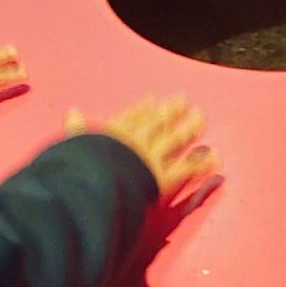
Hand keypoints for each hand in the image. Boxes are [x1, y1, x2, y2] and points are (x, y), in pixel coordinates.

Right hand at [67, 95, 219, 203]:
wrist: (97, 187)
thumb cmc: (82, 169)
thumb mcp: (73, 145)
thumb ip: (75, 129)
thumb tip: (71, 111)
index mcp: (115, 134)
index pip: (133, 117)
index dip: (145, 108)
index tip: (154, 99)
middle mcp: (138, 142)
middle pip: (159, 122)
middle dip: (172, 111)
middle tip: (184, 100)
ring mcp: (154, 158)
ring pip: (176, 139)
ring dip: (189, 127)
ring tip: (200, 117)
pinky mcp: (165, 178)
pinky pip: (187, 169)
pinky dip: (202, 164)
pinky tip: (214, 157)